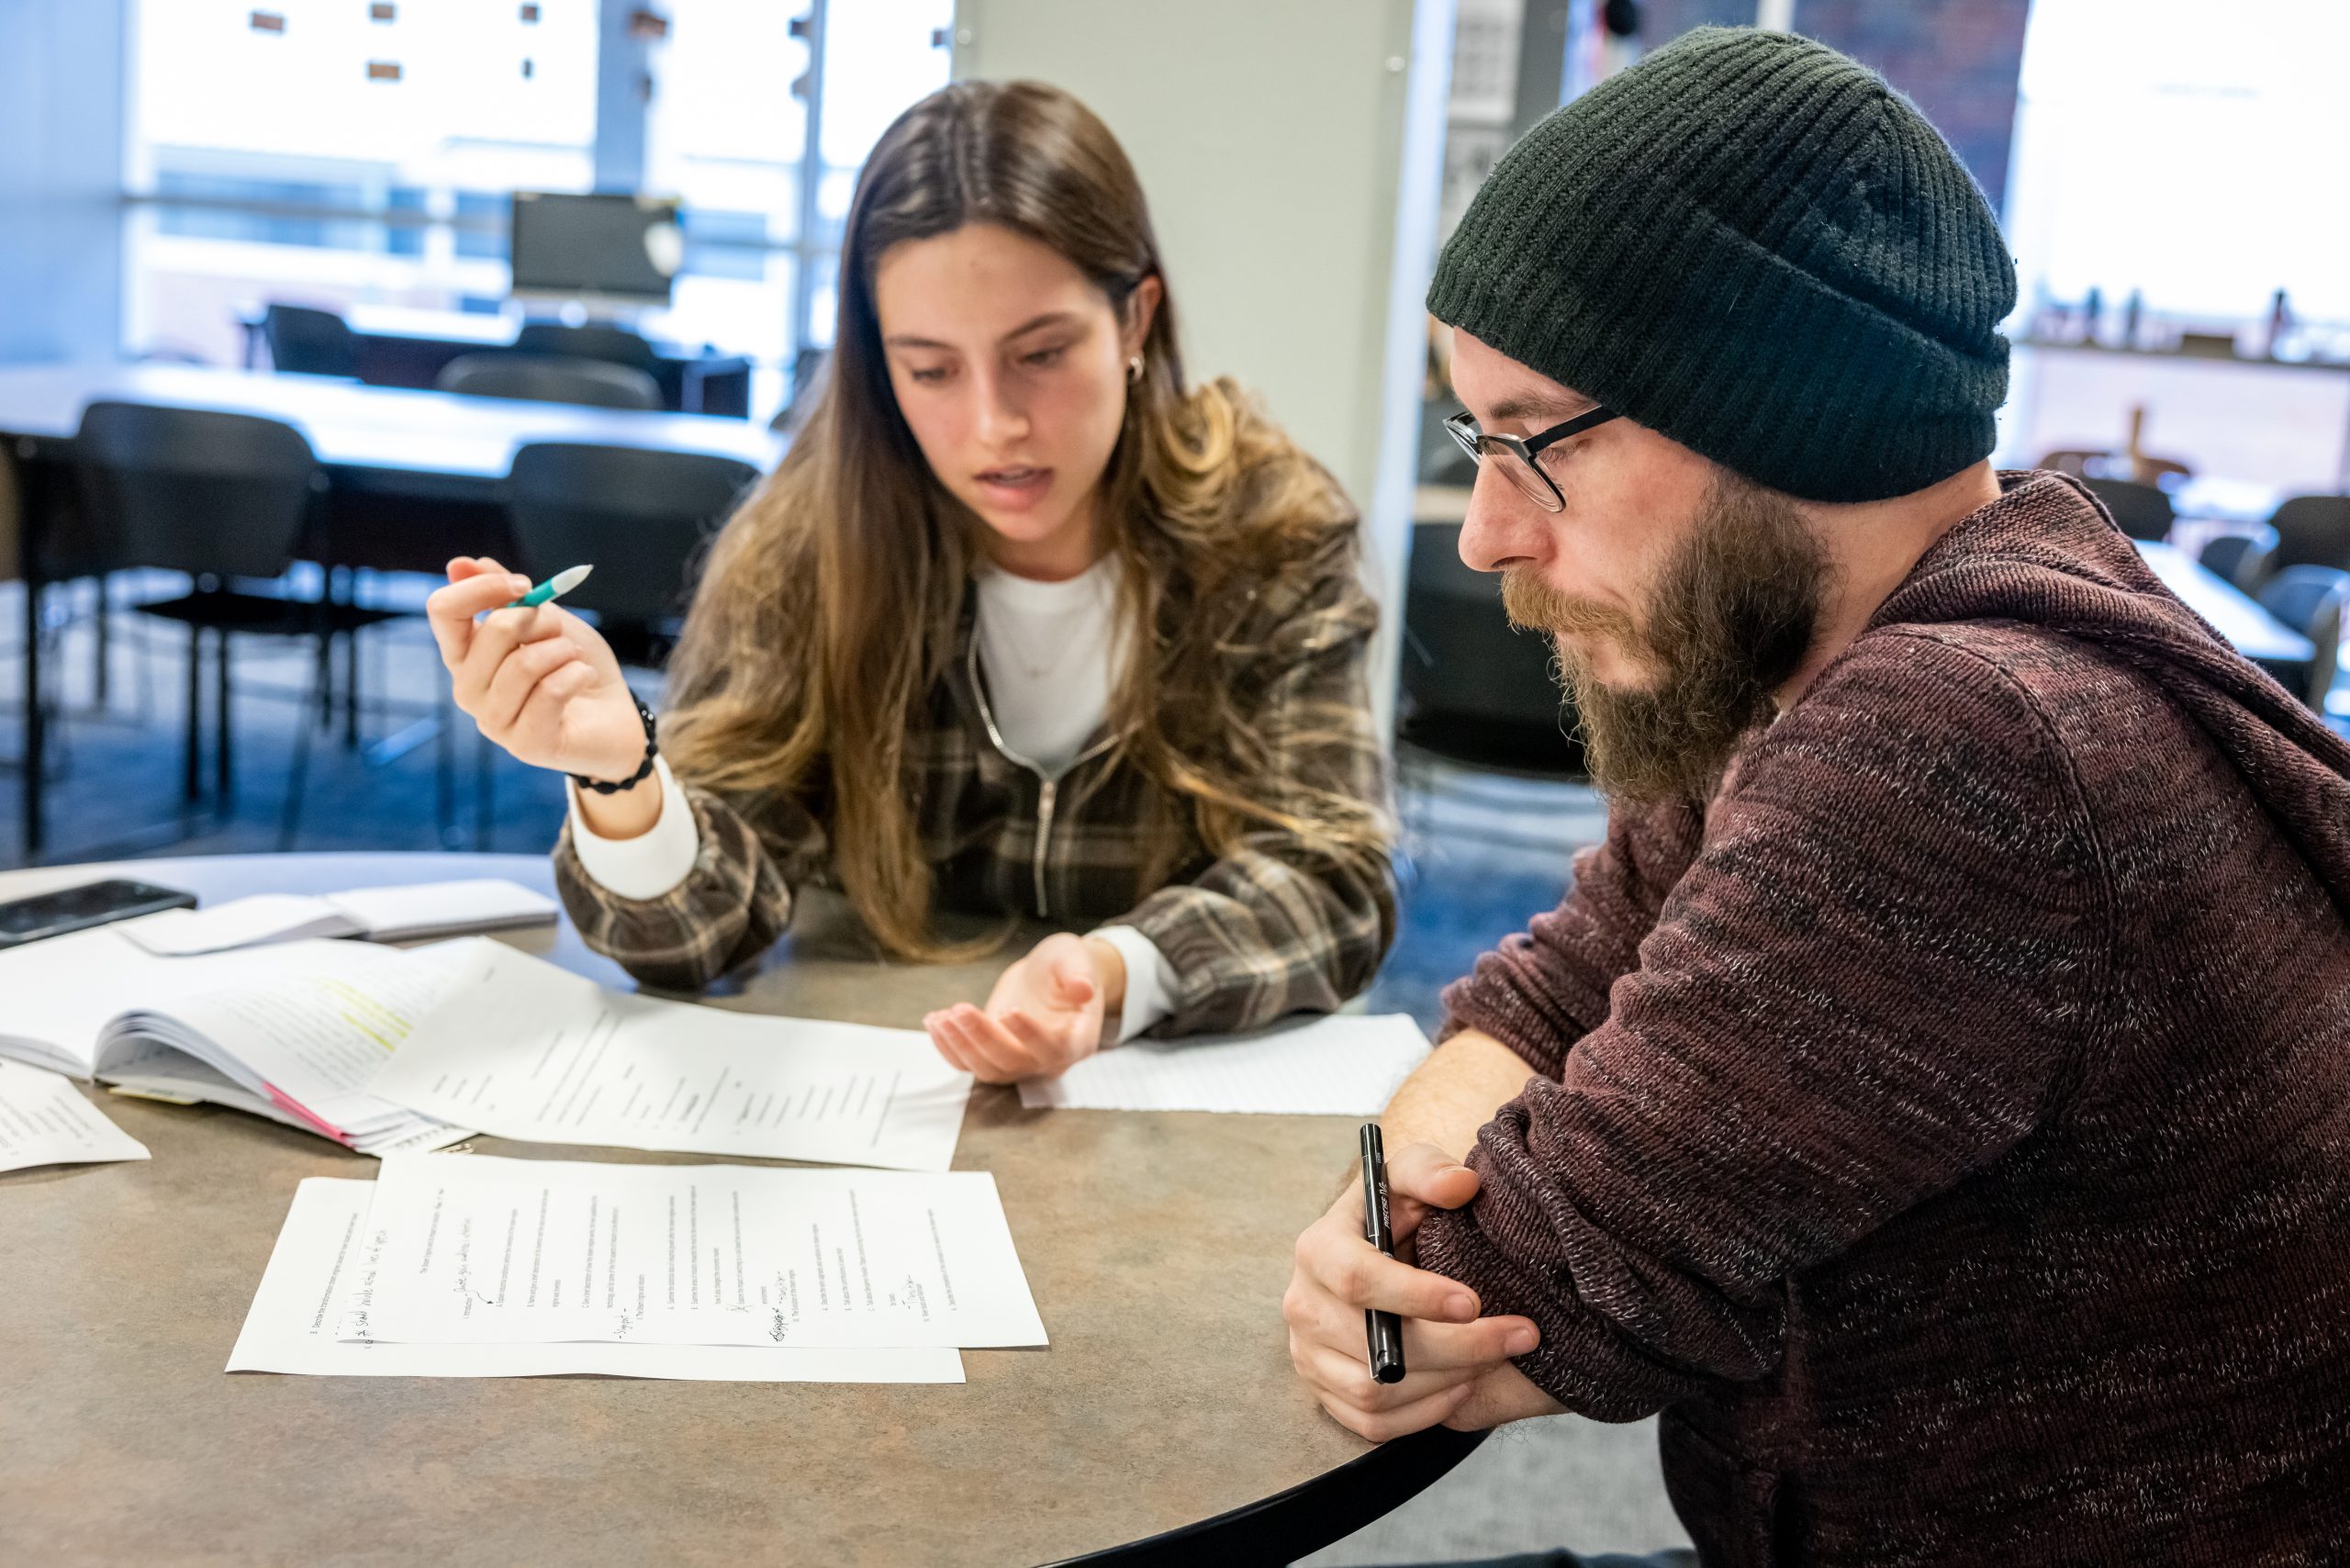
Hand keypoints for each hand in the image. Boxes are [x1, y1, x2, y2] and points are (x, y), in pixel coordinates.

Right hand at [425, 557, 641, 781]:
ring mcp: (493, 721)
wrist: (616, 716)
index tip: (525, 585)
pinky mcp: (525, 744)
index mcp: (465, 654)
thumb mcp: (545, 620)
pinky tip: (583, 678)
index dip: (482, 588)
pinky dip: (577, 674)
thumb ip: (505, 596)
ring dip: (563, 651)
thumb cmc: (574, 666)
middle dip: (541, 619)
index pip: (443, 611)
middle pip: (492, 632)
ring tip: (574, 658)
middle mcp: (468, 688)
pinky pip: (550, 692)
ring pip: (524, 664)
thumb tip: (459, 563)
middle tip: (561, 631)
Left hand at [924, 933, 1116, 1082]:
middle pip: (1014, 1062)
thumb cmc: (1066, 966)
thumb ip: (1080, 973)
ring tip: (941, 1017)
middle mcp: (1048, 1060)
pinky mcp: (994, 1057)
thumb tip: (1083, 989)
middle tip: (960, 1009)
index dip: (1030, 1035)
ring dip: (961, 1045)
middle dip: (983, 1037)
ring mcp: (1020, 1063)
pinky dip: (949, 1048)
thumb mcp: (1074, 958)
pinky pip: (969, 1064)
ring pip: (988, 1068)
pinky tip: (934, 1022)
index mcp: (1077, 1039)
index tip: (1006, 1010)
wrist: (1049, 976)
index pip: (1055, 1048)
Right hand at [1283, 1140, 1557, 1440]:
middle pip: (1377, 1348)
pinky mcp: (1323, 1393)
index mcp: (1317, 1249)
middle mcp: (1303, 1306)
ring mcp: (1309, 1356)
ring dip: (1448, 1381)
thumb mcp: (1407, 1176)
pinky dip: (1424, 1412)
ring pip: (1378, 1392)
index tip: (1475, 1301)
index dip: (1416, 1295)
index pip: (1357, 1279)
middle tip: (1520, 1335)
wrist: (1372, 1254)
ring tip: (1495, 1358)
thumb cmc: (1395, 1212)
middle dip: (1458, 1347)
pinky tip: (1463, 1386)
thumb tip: (1462, 1184)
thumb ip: (1431, 1171)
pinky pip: (1373, 1423)